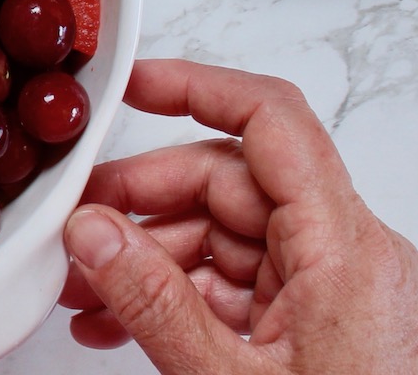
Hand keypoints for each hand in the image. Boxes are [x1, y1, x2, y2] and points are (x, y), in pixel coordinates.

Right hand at [60, 58, 417, 374]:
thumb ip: (154, 302)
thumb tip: (90, 232)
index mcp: (345, 247)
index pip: (272, 122)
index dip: (195, 87)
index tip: (127, 86)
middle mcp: (345, 255)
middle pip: (228, 183)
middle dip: (140, 202)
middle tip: (72, 228)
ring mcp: (330, 293)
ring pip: (219, 237)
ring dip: (143, 259)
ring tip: (79, 293)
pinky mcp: (314, 330)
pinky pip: (230, 287)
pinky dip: (170, 297)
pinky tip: (114, 325)